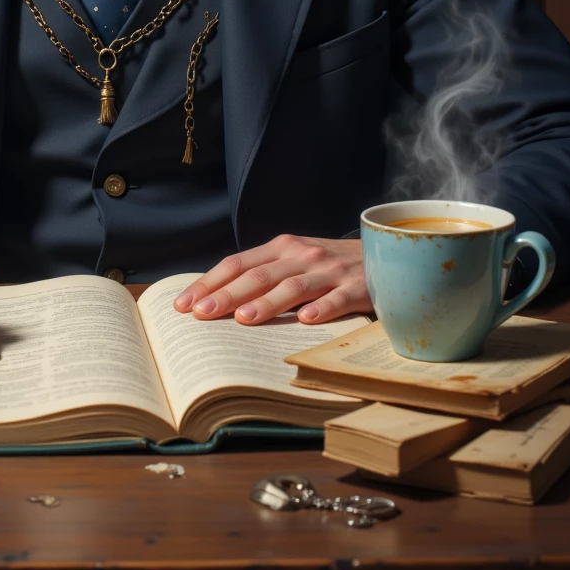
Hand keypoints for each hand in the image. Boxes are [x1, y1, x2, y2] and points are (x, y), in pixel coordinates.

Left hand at [172, 234, 369, 325]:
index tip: (183, 304)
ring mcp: (330, 270)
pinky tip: (305, 321)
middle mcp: (301, 255)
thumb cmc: (329, 265)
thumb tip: (216, 300)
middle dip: (226, 295)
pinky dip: (321, 309)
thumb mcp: (294, 261)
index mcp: (281, 248)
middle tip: (201, 315)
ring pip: (292, 286)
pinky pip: (337, 299)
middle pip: (258, 276)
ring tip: (243, 319)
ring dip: (266, 303)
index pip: (237, 264)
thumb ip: (263, 274)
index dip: (209, 282)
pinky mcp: (357, 287)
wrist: (386, 253)